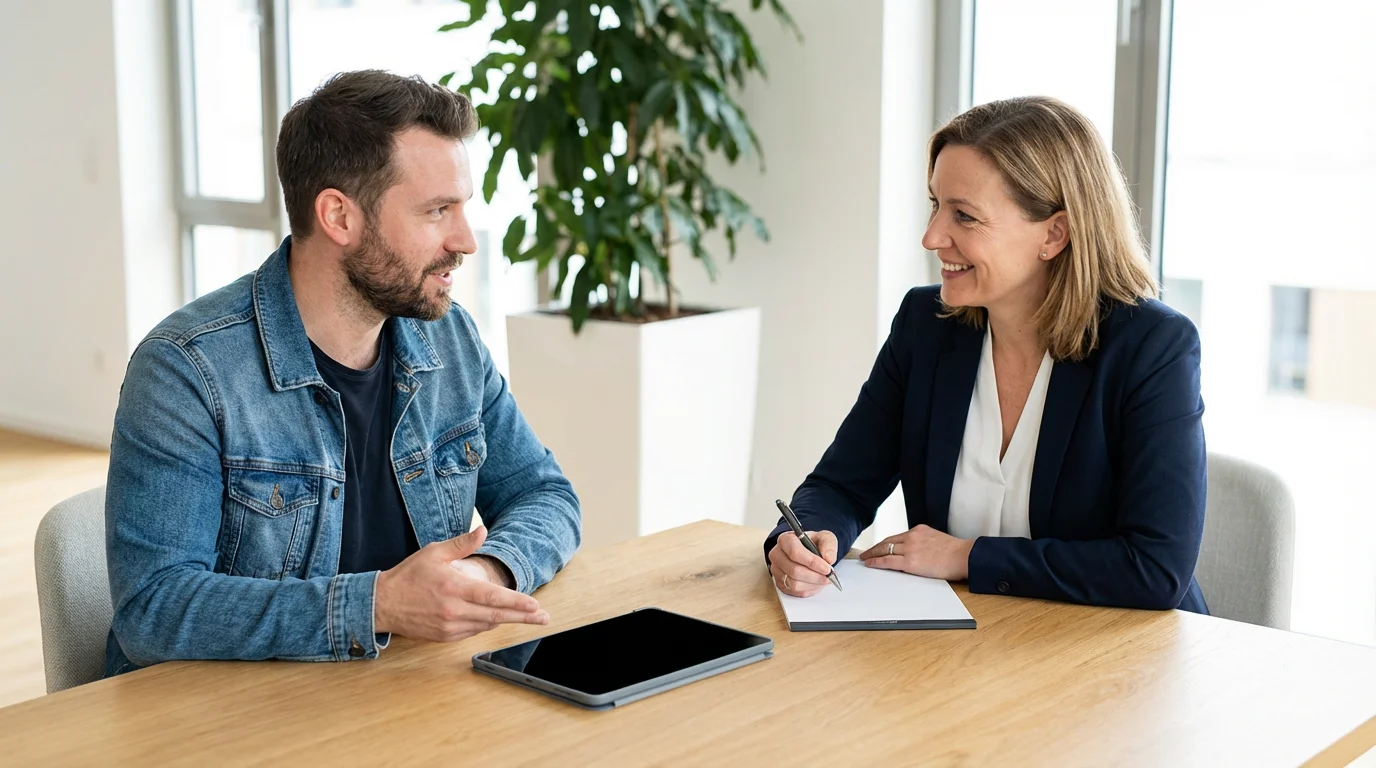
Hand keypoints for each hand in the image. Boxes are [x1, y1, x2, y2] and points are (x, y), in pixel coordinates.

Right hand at [374, 524, 548, 641]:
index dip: (517, 602)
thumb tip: (483, 531)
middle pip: (496, 616)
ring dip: (507, 620)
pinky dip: (487, 625)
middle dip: (523, 617)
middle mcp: (454, 610)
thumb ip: (462, 544)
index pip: (493, 597)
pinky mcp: (445, 637)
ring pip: (487, 625)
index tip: (536, 606)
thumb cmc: (408, 575)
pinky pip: (474, 632)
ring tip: (527, 616)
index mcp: (454, 587)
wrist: (382, 604)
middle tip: (544, 618)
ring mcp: (449, 626)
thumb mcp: (434, 552)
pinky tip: (496, 618)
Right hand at [768, 530, 838, 597]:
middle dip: (815, 576)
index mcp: (785, 540)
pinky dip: (809, 590)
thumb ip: (829, 545)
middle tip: (828, 576)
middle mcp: (777, 555)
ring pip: (794, 584)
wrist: (809, 552)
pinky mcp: (779, 583)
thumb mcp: (825, 538)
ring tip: (823, 580)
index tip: (827, 568)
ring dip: (812, 584)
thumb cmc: (814, 544)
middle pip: (794, 571)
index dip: (812, 562)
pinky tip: (816, 583)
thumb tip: (828, 558)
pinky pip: (794, 592)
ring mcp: (776, 570)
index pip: (795, 552)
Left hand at [859, 524, 973, 580]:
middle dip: (875, 547)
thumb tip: (919, 551)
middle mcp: (912, 536)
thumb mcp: (937, 539)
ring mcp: (910, 548)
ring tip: (865, 558)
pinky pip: (888, 561)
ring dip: (872, 554)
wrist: (963, 556)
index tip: (879, 546)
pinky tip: (870, 564)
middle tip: (866, 552)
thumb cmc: (956, 552)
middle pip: (887, 541)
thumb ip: (925, 542)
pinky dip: (876, 562)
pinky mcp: (910, 561)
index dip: (885, 542)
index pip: (897, 536)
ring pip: (885, 549)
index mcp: (919, 530)